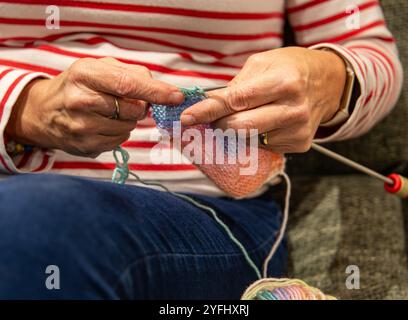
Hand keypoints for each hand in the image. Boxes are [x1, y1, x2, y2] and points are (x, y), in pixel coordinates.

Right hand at [6, 57, 183, 157]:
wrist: (44, 112)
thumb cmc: (79, 85)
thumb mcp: (99, 67)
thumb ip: (132, 74)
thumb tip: (162, 91)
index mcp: (84, 74)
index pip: (127, 84)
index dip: (155, 92)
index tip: (176, 96)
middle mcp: (80, 101)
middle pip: (133, 110)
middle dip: (139, 106)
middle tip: (127, 101)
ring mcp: (81, 128)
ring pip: (129, 128)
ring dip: (129, 121)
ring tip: (109, 112)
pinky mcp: (86, 147)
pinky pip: (120, 141)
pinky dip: (119, 132)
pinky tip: (103, 125)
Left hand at [180, 47, 346, 152]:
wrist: (330, 83)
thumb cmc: (292, 68)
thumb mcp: (264, 63)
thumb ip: (237, 85)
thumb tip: (209, 105)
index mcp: (284, 82)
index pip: (237, 101)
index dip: (208, 110)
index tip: (187, 118)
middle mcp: (293, 109)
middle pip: (241, 127)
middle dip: (219, 124)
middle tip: (212, 118)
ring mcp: (297, 131)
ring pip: (249, 140)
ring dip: (236, 132)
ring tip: (244, 116)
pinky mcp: (299, 145)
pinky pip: (264, 145)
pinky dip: (255, 136)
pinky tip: (266, 123)